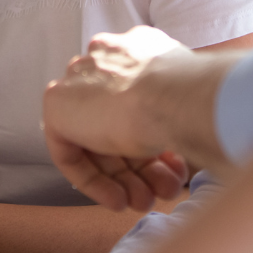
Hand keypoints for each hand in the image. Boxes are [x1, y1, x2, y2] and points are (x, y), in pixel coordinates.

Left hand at [43, 26, 232, 210]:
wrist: (174, 96)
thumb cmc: (195, 97)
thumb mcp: (193, 98)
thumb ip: (177, 108)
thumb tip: (187, 135)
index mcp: (136, 49)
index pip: (138, 102)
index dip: (156, 141)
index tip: (176, 165)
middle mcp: (104, 59)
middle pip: (118, 125)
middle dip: (143, 166)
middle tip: (164, 191)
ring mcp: (78, 80)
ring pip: (100, 143)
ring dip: (126, 179)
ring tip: (147, 202)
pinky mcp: (58, 106)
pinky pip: (72, 153)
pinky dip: (95, 182)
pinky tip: (120, 200)